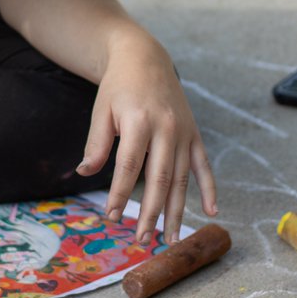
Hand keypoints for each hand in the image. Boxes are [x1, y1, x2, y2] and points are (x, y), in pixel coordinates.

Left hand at [76, 36, 216, 244]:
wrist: (145, 58)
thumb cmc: (118, 87)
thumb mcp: (101, 110)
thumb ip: (97, 143)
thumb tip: (85, 173)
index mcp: (139, 121)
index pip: (129, 166)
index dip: (121, 194)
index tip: (112, 216)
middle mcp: (167, 128)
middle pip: (160, 178)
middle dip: (151, 212)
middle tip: (141, 239)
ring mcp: (184, 132)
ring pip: (182, 178)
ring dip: (177, 210)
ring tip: (170, 238)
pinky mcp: (195, 133)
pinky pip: (204, 165)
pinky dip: (209, 189)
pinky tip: (211, 211)